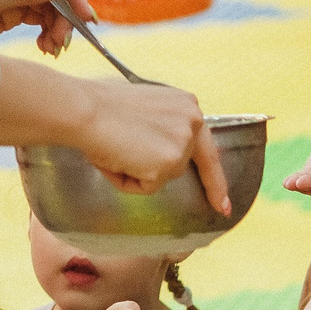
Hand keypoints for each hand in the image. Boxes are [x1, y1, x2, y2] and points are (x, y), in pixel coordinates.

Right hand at [72, 77, 231, 215]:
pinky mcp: (170, 163)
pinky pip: (147, 187)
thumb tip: (158, 158)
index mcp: (187, 105)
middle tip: (210, 201)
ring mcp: (183, 143)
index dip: (215, 178)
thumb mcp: (145, 113)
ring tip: (117, 149)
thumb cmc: (101, 109)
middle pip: (186, 165)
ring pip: (164, 177)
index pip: (206, 147)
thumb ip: (162, 131)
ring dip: (138, 172)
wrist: (86, 111)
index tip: (224, 204)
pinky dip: (129, 181)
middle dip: (187, 180)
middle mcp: (193, 120)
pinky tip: (117, 159)